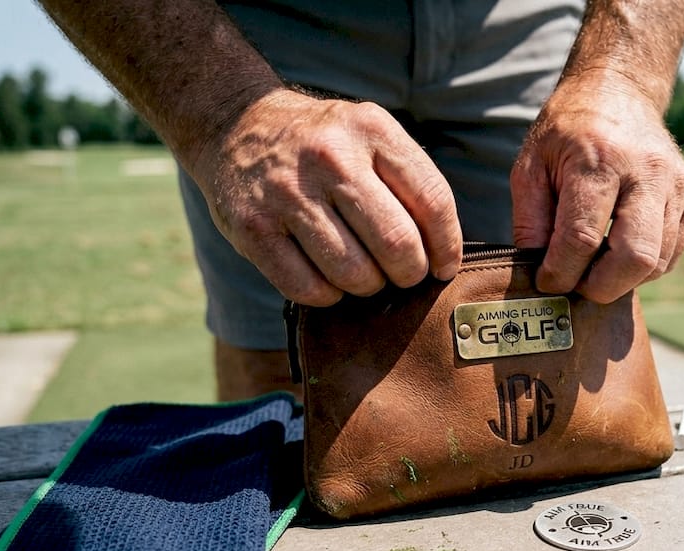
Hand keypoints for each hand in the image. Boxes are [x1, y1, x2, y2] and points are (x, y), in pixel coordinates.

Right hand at [189, 89, 462, 305]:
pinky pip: (308, 288)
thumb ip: (409, 181)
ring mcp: (287, 193)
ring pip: (354, 274)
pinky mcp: (253, 227)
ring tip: (364, 273)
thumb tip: (445, 255)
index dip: (447, 247)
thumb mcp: (370, 135)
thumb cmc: (323, 144)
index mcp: (371, 129)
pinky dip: (327, 295)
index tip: (443, 267)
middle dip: (409, 274)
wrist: (236, 123)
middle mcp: (330, 157)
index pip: (433, 202)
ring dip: (368, 286)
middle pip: (397, 245)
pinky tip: (328, 278)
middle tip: (402, 274)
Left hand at [511, 71, 683, 302]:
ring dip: (621, 279)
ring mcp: (676, 184)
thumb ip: (530, 222)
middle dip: (600, 287)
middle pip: (634, 258)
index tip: (546, 280)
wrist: (618, 91)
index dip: (560, 272)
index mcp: (599, 160)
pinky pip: (671, 254)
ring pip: (657, 262)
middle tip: (576, 285)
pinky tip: (617, 251)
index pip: (581, 238)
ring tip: (593, 265)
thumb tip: (539, 276)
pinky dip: (643, 267)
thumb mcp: (530, 167)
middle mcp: (646, 171)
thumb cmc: (567, 133)